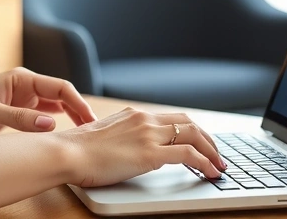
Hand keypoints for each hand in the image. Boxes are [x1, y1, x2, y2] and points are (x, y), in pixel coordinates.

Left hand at [0, 67, 96, 133]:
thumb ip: (19, 118)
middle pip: (62, 97)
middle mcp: (24, 87)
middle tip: (94, 132)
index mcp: (21, 78)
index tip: (90, 120)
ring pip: (55, 109)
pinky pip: (42, 120)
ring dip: (70, 120)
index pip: (60, 87)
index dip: (79, 103)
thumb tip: (50, 123)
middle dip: (79, 111)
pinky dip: (56, 127)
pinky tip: (63, 138)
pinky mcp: (16, 116)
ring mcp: (21, 102)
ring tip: (84, 136)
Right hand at [57, 107, 226, 186]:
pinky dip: (204, 163)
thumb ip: (121, 137)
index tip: (200, 142)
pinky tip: (210, 172)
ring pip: (194, 135)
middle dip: (207, 139)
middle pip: (188, 122)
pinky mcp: (150, 153)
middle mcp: (144, 119)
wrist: (68, 152)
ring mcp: (148, 134)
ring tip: (218, 165)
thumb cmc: (77, 149)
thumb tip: (128, 149)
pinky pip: (188, 155)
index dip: (191, 130)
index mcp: (133, 114)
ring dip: (211, 151)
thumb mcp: (103, 136)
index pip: (171, 117)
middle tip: (216, 154)